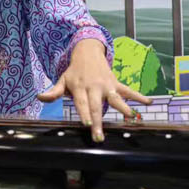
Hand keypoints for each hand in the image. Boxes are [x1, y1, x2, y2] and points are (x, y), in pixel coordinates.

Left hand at [37, 39, 151, 141]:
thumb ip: (54, 92)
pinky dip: (139, 96)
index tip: (88, 124)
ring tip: (131, 118)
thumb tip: (40, 98)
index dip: (84, 113)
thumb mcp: (62, 80)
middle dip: (99, 121)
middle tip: (100, 136)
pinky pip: (129, 90)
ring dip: (124, 108)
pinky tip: (149, 102)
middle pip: (97, 106)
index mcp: (80, 88)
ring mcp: (107, 85)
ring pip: (116, 98)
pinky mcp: (116, 83)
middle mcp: (94, 87)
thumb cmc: (74, 72)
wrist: (87, 52)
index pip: (82, 103)